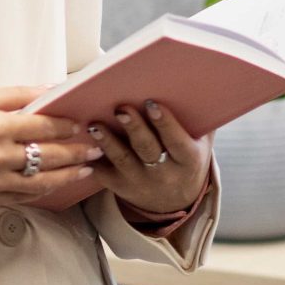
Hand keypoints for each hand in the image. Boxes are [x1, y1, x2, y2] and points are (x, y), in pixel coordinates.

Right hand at [0, 88, 100, 208]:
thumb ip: (13, 96)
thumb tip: (48, 90)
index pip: (44, 127)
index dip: (67, 126)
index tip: (82, 123)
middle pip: (49, 156)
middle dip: (77, 152)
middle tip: (97, 148)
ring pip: (41, 182)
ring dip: (68, 176)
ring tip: (86, 170)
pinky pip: (21, 196)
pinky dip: (42, 191)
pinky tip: (55, 185)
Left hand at [84, 99, 211, 217]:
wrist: (175, 200)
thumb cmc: (186, 159)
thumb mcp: (201, 143)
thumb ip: (199, 120)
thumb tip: (194, 85)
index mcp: (188, 160)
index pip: (177, 141)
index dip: (165, 123)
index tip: (152, 104)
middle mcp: (165, 174)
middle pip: (147, 149)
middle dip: (134, 128)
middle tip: (122, 109)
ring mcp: (141, 182)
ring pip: (123, 160)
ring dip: (108, 141)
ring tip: (96, 125)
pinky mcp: (122, 187)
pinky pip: (105, 174)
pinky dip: (93, 159)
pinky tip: (84, 144)